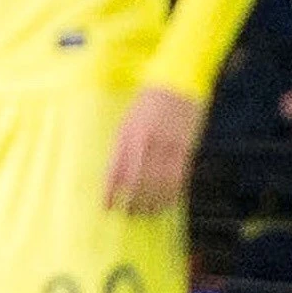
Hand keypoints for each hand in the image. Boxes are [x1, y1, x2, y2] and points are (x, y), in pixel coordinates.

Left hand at [106, 86, 204, 214]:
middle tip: (127, 213)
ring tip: (145, 213)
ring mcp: (165, 145)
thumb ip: (124, 145)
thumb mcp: (129, 119)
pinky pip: (176, 177)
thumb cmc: (150, 99)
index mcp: (127, 134)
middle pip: (135, 182)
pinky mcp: (184, 147)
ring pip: (156, 184)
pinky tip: (165, 203)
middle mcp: (144, 141)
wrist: (178, 78)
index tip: (106, 206)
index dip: (110, 192)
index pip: (115, 171)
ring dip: (150, 202)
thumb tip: (119, 175)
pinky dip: (170, 194)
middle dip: (129, 202)